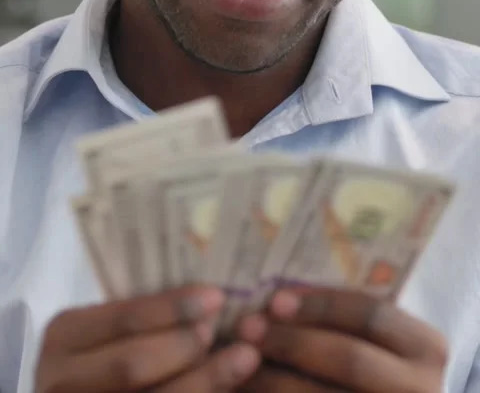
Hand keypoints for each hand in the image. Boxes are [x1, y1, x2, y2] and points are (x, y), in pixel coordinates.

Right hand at [36, 285, 259, 392]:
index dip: (171, 308)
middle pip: (132, 364)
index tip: (215, 296)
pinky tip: (226, 388)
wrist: (86, 387)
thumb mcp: (105, 329)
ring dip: (203, 380)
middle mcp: (62, 379)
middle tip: (222, 331)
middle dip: (184, 346)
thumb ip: (141, 319)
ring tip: (243, 358)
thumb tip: (208, 296)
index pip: (122, 318)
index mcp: (64, 336)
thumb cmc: (102, 350)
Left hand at [238, 287, 447, 392]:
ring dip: (274, 380)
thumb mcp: (382, 341)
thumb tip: (276, 295)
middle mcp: (420, 388)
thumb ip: (346, 320)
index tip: (274, 299)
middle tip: (246, 329)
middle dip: (292, 342)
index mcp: (425, 347)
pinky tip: (247, 390)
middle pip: (348, 358)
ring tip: (236, 362)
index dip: (319, 305)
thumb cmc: (381, 367)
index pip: (370, 314)